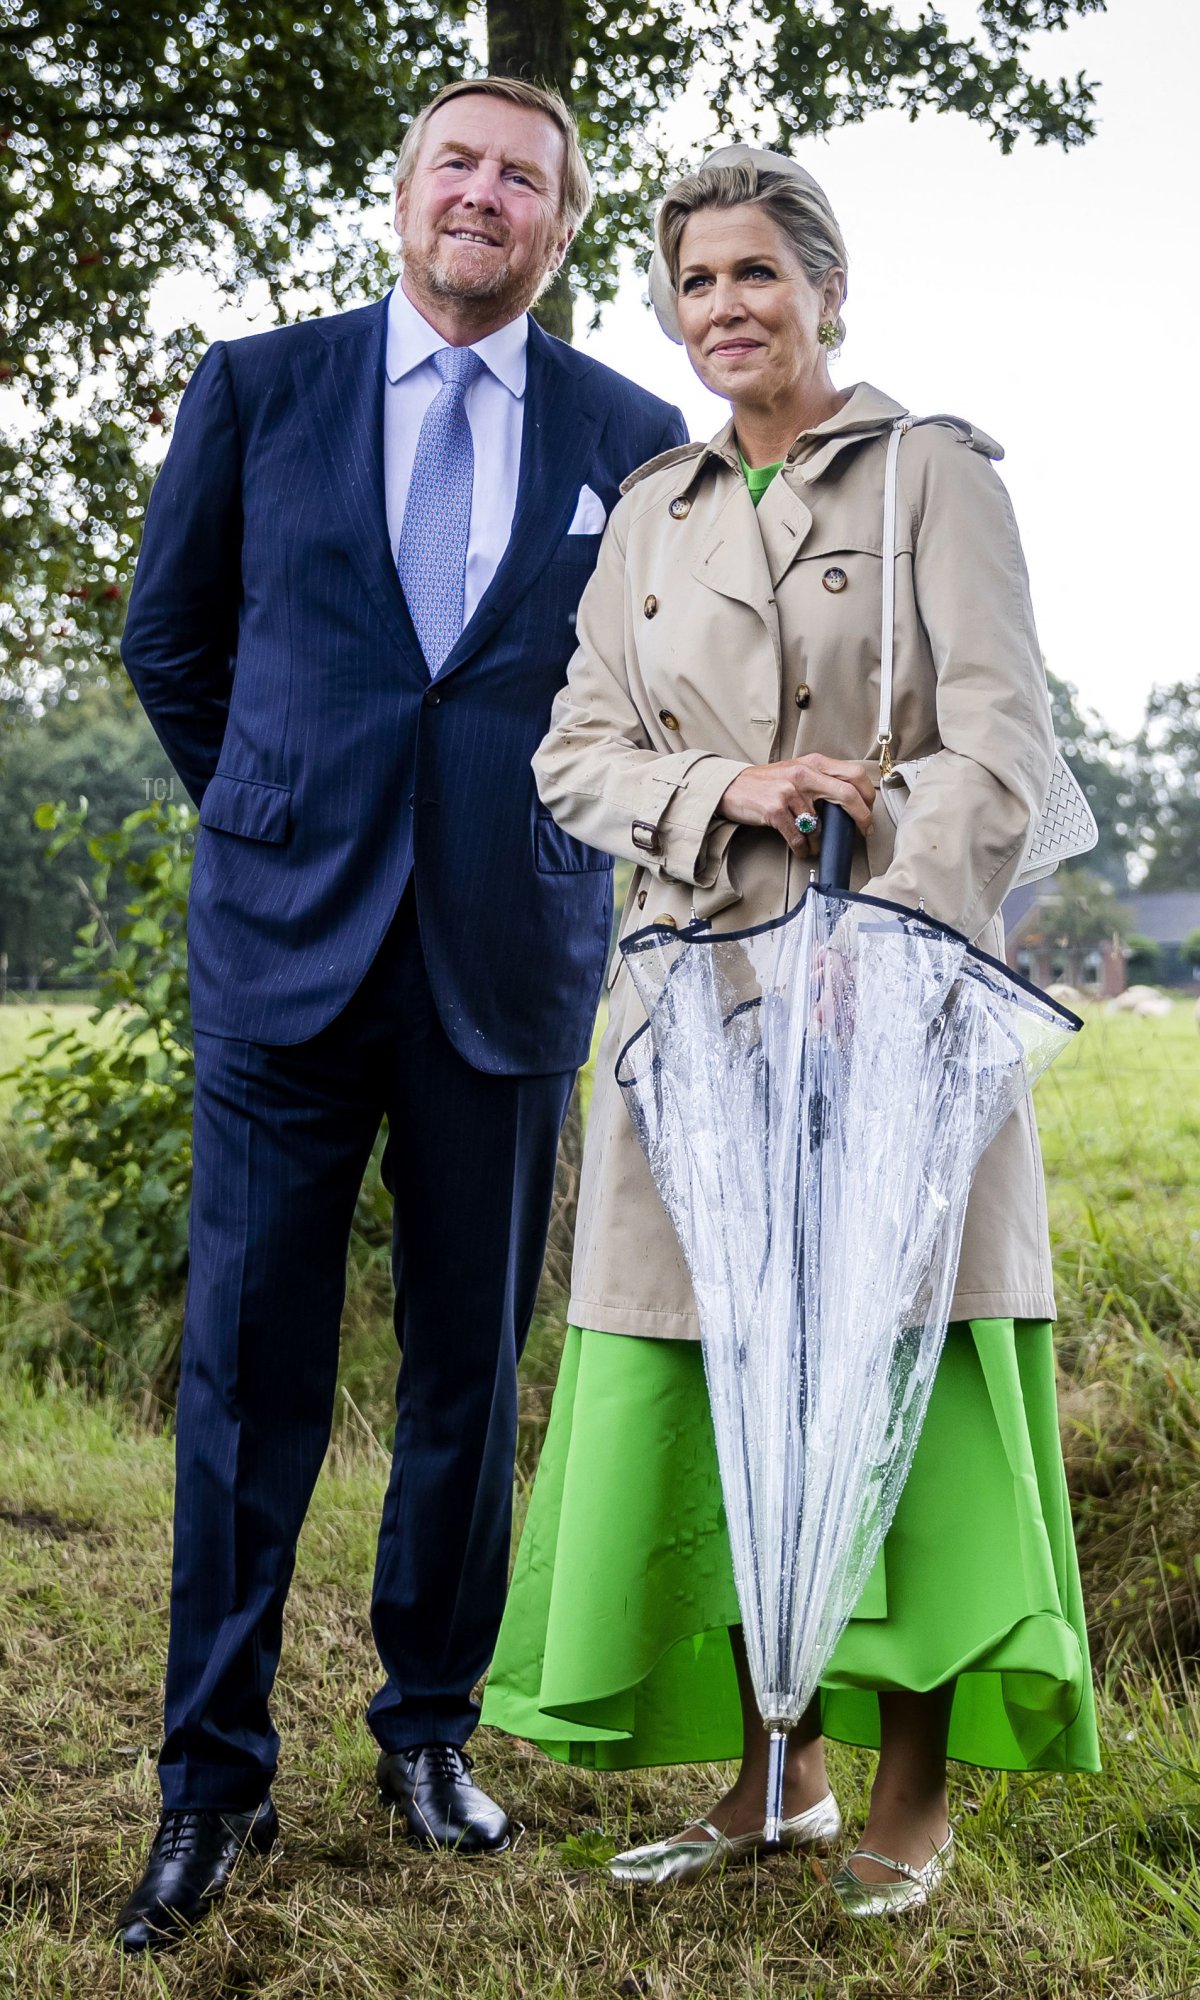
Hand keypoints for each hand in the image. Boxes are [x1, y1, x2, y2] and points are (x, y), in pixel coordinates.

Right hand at [717, 754, 875, 856]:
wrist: (732, 787)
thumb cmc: (767, 782)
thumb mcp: (797, 771)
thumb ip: (822, 780)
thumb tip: (851, 801)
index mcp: (813, 763)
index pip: (854, 775)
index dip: (868, 796)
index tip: (869, 811)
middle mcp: (804, 774)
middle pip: (847, 795)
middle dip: (861, 816)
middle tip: (863, 830)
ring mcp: (789, 792)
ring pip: (821, 824)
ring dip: (821, 840)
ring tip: (815, 843)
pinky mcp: (775, 810)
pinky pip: (799, 837)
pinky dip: (803, 848)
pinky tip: (802, 848)